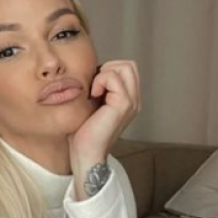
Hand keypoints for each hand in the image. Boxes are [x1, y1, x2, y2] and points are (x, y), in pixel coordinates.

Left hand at [68, 60, 141, 198]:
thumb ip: (98, 88)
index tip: (93, 85)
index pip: (126, 69)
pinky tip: (93, 95)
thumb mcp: (92, 104)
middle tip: (94, 85)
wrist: (85, 153)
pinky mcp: (124, 105)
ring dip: (105, 73)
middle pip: (129, 65)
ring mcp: (131, 102)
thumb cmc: (84, 132)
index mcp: (128, 99)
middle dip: (109, 67)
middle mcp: (134, 100)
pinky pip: (114, 77)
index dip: (108, 70)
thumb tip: (91, 70)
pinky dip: (100, 80)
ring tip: (94, 91)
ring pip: (126, 67)